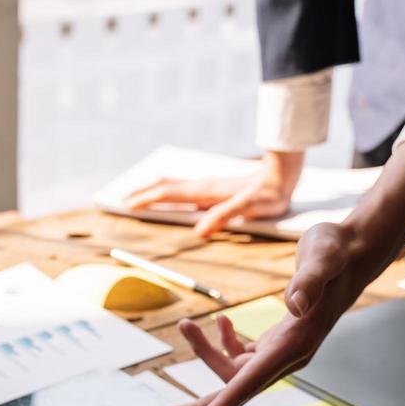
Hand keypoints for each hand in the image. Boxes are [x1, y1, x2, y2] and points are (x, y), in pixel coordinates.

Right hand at [123, 151, 305, 237]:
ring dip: (152, 190)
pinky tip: (169, 196)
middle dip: (142, 192)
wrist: (282, 174)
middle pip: (164, 186)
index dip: (146, 199)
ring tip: (137, 195)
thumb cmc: (268, 194)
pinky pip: (183, 189)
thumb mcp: (248, 208)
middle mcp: (202, 186)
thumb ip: (224, 216)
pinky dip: (168, 191)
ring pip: (172, 185)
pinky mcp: (214, 190)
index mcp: (205, 191)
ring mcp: (207, 187)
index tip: (126, 204)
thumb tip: (199, 230)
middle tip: (121, 198)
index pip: (168, 194)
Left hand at [160, 140, 404, 405]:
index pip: (252, 383)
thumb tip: (293, 304)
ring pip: (236, 370)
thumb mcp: (322, 257)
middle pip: (238, 390)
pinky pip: (245, 356)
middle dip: (202, 405)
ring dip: (206, 352)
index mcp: (295, 344)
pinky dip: (226, 343)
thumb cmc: (338, 251)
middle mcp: (289, 355)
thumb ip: (309, 281)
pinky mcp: (281, 340)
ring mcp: (284, 350)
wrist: (354, 253)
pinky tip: (220, 323)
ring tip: (185, 325)